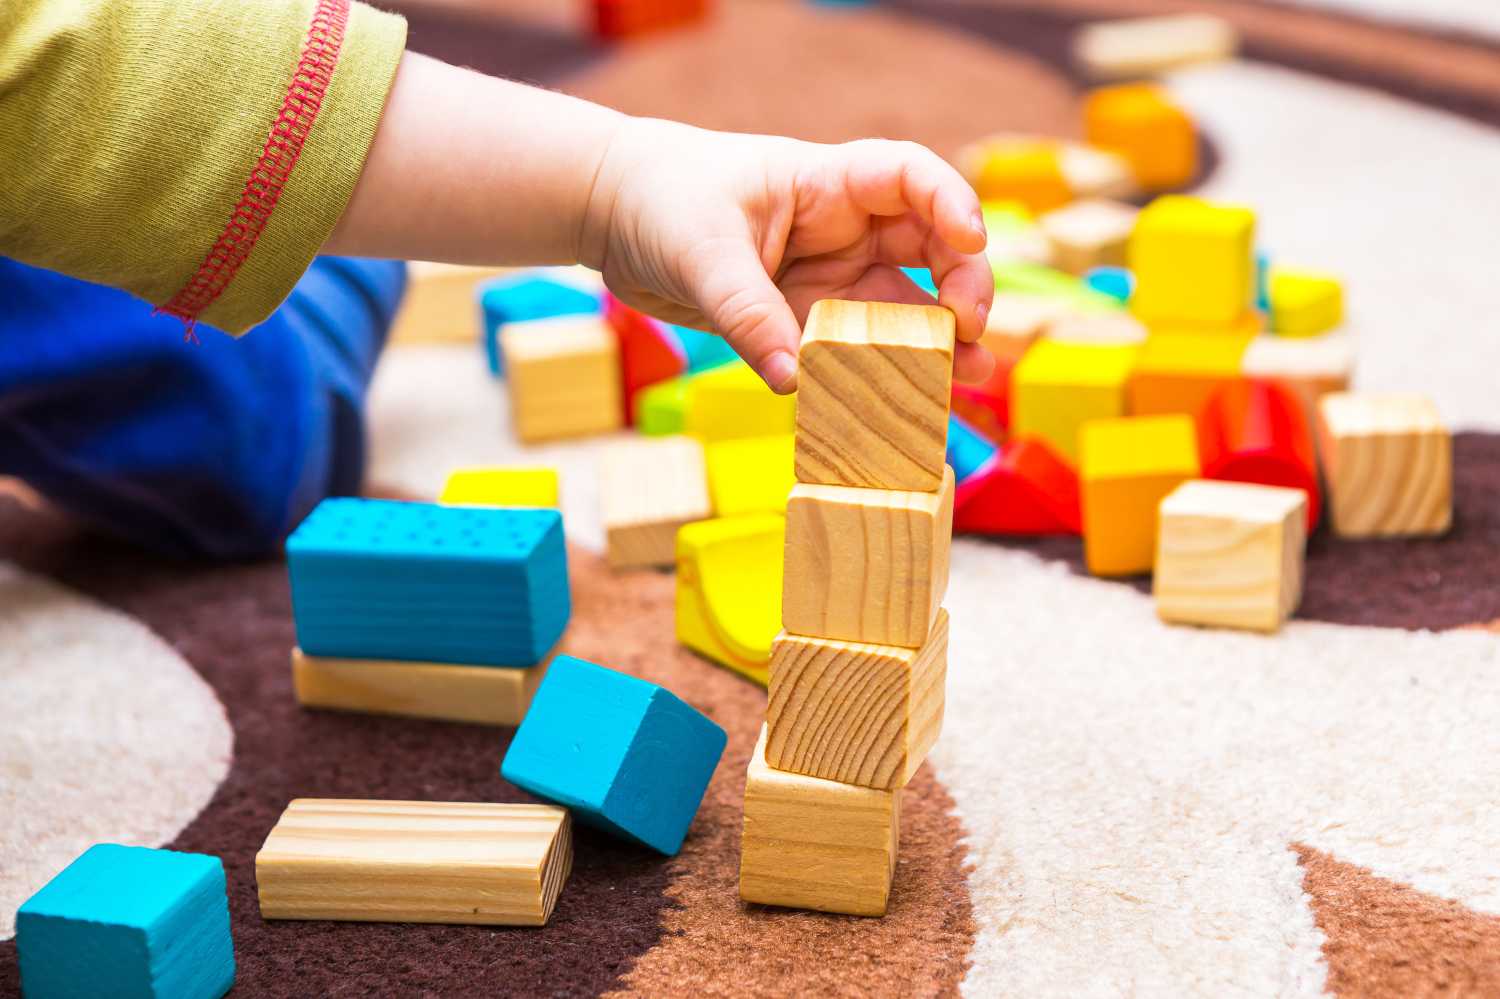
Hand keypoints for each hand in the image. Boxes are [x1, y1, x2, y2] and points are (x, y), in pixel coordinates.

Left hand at [580, 118, 994, 392]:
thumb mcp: (702, 254)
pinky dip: (881, 378)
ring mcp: (827, 278)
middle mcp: (842, 229)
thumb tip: (796, 383)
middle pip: (930, 249)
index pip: (910, 177)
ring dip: (940, 343)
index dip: (952, 203)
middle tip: (972, 334)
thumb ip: (749, 315)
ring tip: (971, 380)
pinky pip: (854, 352)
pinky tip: (907, 408)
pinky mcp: (804, 322)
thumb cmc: (661, 201)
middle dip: (962, 287)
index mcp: (826, 183)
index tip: (973, 240)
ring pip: (901, 309)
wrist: (614, 216)